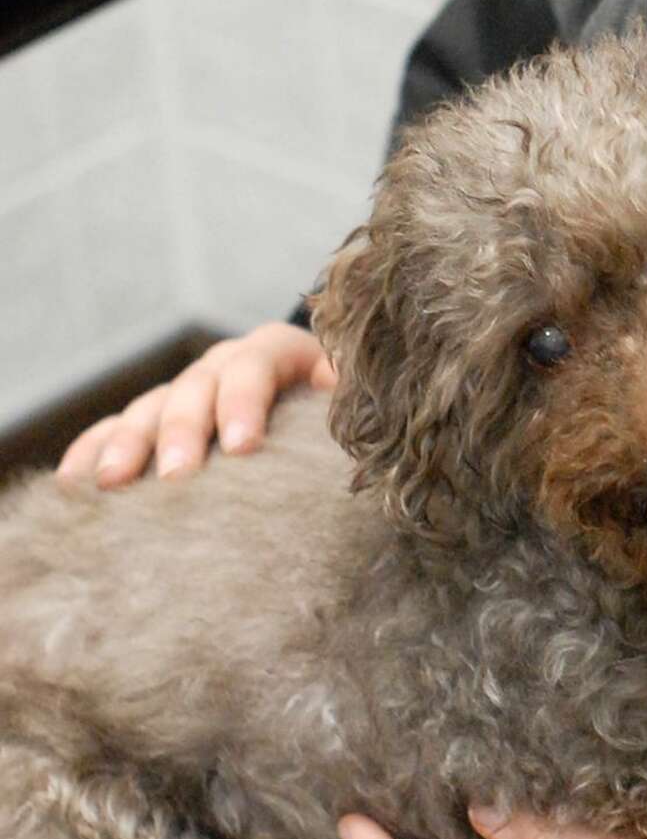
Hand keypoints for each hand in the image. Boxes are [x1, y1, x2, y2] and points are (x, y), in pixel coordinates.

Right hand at [56, 322, 335, 486]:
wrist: (319, 420)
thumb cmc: (345, 423)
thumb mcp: (358, 411)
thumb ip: (358, 419)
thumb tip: (380, 449)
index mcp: (281, 353)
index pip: (258, 365)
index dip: (246, 402)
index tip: (242, 448)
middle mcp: (226, 366)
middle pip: (197, 387)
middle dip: (185, 431)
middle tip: (178, 478)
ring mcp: (185, 392)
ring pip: (150, 408)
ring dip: (130, 444)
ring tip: (112, 484)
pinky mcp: (154, 422)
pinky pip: (113, 431)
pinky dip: (92, 453)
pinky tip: (73, 485)